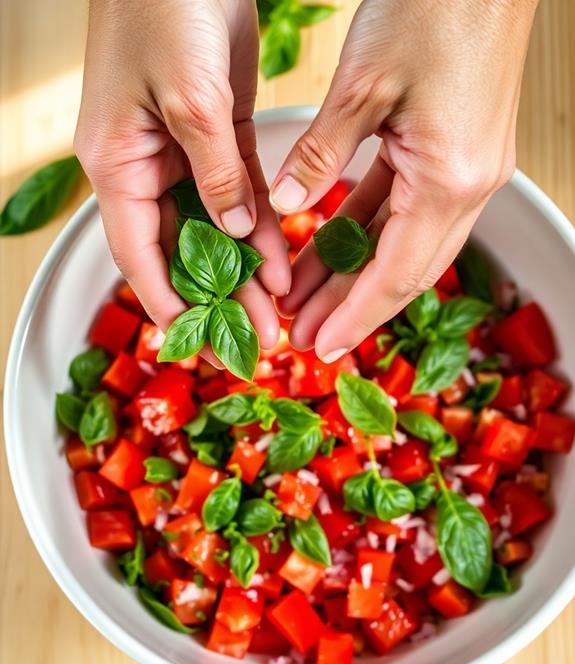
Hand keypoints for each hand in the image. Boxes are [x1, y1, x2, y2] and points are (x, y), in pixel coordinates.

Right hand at [75, 0, 289, 355]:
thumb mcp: (191, 98)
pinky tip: (283, 262)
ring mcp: (182, 153)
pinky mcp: (219, 135)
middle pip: (179, 253)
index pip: (138, 256)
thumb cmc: (163, 6)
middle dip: (216, 300)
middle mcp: (145, 167)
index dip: (167, 306)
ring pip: (213, 231)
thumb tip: (236, 233)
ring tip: (273, 315)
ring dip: (243, 272)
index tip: (198, 344)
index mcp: (117, 165)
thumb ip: (215, 172)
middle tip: (252, 342)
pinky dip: (262, 227)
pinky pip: (240, 195)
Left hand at [272, 0, 537, 362]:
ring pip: (404, 243)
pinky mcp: (457, 150)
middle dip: (352, 306)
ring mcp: (468, 169)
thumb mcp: (362, 84)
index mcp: (451, 180)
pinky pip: (407, 207)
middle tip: (306, 335)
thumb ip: (320, 156)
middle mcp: (468, 185)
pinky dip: (368, 230)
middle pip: (405, 270)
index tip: (321, 348)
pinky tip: (331, 245)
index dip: (355, 316)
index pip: (397, 275)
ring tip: (307, 297)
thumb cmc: (434, 5)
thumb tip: (287, 208)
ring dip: (356, 272)